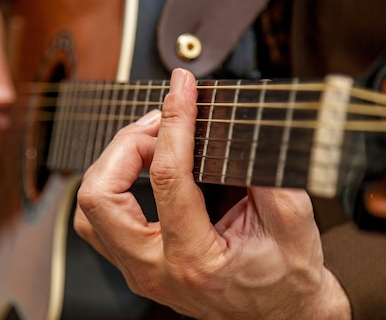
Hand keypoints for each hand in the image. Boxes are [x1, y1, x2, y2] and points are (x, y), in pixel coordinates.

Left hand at [75, 69, 350, 319]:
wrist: (283, 315)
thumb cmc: (288, 275)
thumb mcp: (294, 221)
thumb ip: (268, 173)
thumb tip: (234, 125)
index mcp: (194, 260)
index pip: (168, 177)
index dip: (174, 121)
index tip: (182, 88)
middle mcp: (155, 270)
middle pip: (101, 197)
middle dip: (127, 143)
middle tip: (161, 120)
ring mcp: (140, 271)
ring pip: (90, 210)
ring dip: (114, 163)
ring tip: (151, 139)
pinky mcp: (137, 265)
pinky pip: (100, 221)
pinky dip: (114, 183)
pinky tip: (143, 165)